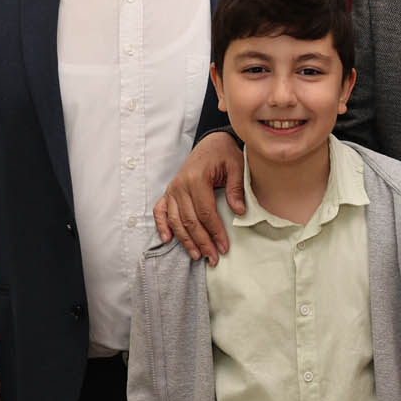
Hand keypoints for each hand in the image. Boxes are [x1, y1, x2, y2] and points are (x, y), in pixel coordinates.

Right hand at [153, 131, 244, 263]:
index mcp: (197, 179)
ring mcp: (173, 189)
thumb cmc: (225, 154)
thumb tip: (239, 211)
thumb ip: (236, 188)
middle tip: (213, 258)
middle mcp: (180, 185)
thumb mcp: (236, 166)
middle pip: (189, 220)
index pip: (206, 212)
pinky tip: (167, 239)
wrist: (211, 143)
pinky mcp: (169, 191)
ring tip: (197, 255)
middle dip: (202, 241)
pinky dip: (162, 225)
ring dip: (185, 240)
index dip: (215, 232)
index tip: (224, 247)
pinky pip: (160, 210)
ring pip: (175, 220)